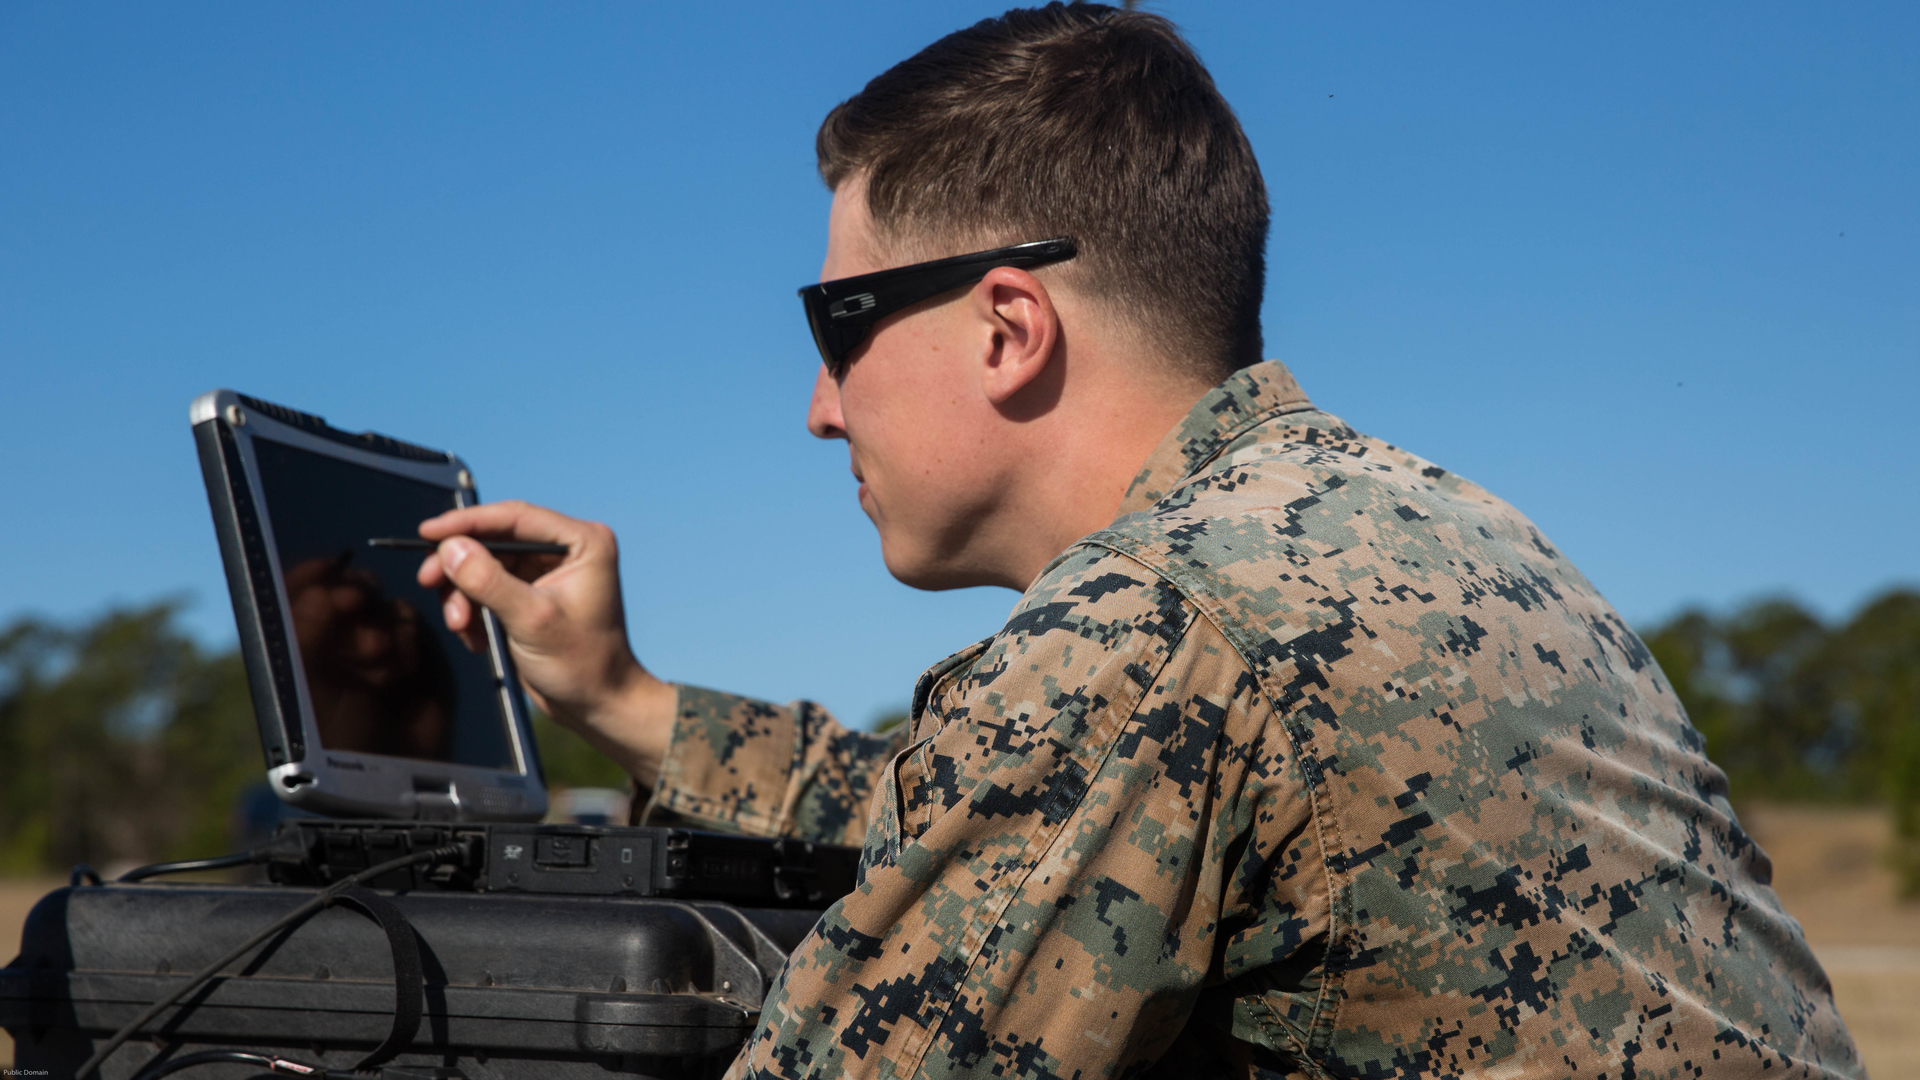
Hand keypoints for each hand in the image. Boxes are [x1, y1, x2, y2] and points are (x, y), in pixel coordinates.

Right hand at [415, 500, 676, 783]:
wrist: (597, 705)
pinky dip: (474, 610)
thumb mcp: (532, 620)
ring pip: (484, 565)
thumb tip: (450, 548)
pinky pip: (487, 588)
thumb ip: (489, 582)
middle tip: (429, 582)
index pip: (515, 518)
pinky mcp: (531, 595)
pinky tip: (476, 637)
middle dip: (459, 565)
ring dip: (464, 594)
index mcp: (584, 542)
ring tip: (461, 625)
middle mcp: (567, 550)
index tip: (427, 532)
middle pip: (494, 540)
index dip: (467, 522)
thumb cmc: (583, 664)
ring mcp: (548, 572)